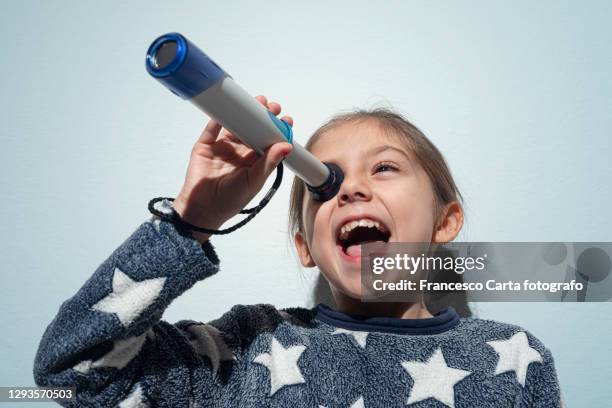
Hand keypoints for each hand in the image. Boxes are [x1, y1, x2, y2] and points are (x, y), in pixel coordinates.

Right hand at [172, 95, 293, 242]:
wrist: (202, 209)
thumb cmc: (230, 201)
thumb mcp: (254, 181)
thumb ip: (269, 162)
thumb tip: (287, 145)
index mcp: (255, 162)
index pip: (269, 142)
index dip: (277, 130)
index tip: (285, 120)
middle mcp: (240, 153)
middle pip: (254, 129)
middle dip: (263, 117)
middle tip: (272, 106)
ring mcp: (223, 147)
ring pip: (235, 125)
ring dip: (245, 113)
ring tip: (256, 102)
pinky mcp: (206, 145)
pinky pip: (212, 127)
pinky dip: (219, 117)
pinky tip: (228, 108)